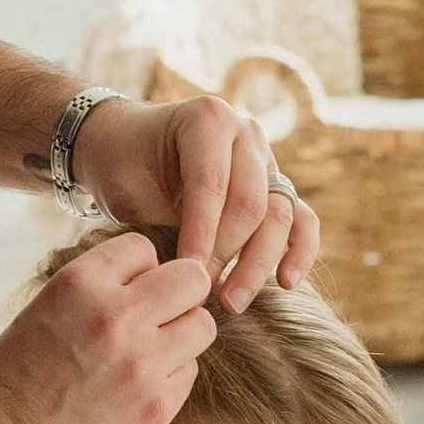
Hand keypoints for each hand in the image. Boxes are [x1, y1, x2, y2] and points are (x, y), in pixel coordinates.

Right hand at [0, 234, 218, 423]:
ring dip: (182, 334)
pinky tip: (138, 387)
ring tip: (151, 352)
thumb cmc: (14, 381)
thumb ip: (93, 290)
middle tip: (160, 314)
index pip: (142, 249)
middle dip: (179, 293)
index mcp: (78, 284)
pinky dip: (171, 374)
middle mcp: (116, 316)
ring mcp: (142, 362)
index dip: (139, 269)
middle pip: (191, 278)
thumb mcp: (42, 311)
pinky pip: (189, 370)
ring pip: (201, 324)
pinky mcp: (158, 404)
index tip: (128, 291)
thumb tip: (144, 277)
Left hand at [71, 98, 319, 310]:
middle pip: (251, 203)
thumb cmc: (122, 166)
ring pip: (279, 216)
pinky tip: (287, 283)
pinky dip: (299, 251)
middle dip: (228, 254)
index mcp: (207, 120)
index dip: (201, 234)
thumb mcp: (129, 186)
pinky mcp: (276, 187)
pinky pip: (301, 219)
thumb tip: (193, 275)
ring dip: (259, 264)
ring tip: (233, 303)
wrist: (125, 147)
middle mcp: (246, 133)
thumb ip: (162, 219)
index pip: (212, 185)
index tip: (186, 275)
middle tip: (203, 294)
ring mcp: (266, 160)